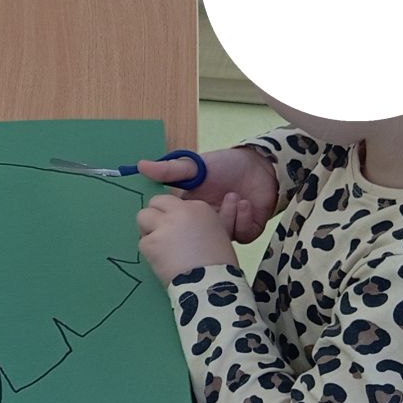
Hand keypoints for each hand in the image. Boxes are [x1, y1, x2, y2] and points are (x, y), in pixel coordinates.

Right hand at [136, 147, 275, 242]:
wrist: (262, 166)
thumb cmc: (226, 164)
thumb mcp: (195, 167)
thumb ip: (169, 170)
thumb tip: (140, 165)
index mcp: (189, 210)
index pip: (174, 223)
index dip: (172, 225)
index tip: (173, 219)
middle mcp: (206, 222)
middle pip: (197, 237)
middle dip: (202, 229)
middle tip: (207, 214)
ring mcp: (226, 228)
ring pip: (219, 238)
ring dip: (227, 218)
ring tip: (233, 198)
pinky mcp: (246, 230)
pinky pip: (241, 236)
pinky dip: (242, 220)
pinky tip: (244, 203)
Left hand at [137, 193, 241, 280]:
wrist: (211, 282)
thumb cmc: (219, 261)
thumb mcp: (217, 232)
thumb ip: (199, 220)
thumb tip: (191, 214)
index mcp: (198, 207)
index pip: (173, 201)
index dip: (171, 214)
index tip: (175, 228)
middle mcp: (179, 211)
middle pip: (155, 202)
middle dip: (155, 216)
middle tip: (161, 233)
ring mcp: (163, 226)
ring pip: (142, 217)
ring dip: (148, 230)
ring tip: (161, 247)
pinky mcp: (150, 243)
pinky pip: (142, 242)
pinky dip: (149, 251)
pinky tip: (162, 261)